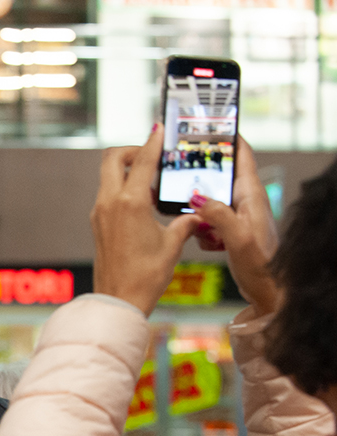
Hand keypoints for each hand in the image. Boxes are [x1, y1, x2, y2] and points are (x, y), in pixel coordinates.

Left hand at [90, 124, 200, 315]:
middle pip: (112, 159)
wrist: (118, 300)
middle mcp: (110, 203)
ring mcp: (100, 213)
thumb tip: (197, 214)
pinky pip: (108, 194)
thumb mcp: (173, 244)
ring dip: (126, 170)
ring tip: (152, 181)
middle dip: (131, 151)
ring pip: (108, 176)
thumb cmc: (145, 276)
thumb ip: (186, 222)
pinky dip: (122, 188)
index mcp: (130, 203)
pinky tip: (143, 201)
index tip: (160, 130)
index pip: (141, 160)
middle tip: (151, 155)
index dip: (152, 142)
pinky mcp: (97, 223)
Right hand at [187, 137, 280, 316]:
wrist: (271, 292)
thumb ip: (219, 215)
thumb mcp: (238, 240)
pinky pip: (210, 220)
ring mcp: (239, 215)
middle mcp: (246, 200)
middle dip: (201, 180)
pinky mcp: (233, 229)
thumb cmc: (262, 267)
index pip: (240, 153)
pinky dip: (203, 228)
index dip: (225, 136)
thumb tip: (199, 199)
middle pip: (219, 176)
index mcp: (251, 195)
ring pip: (210, 200)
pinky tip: (208, 243)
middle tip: (184, 186)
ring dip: (200, 211)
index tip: (207, 123)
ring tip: (204, 230)